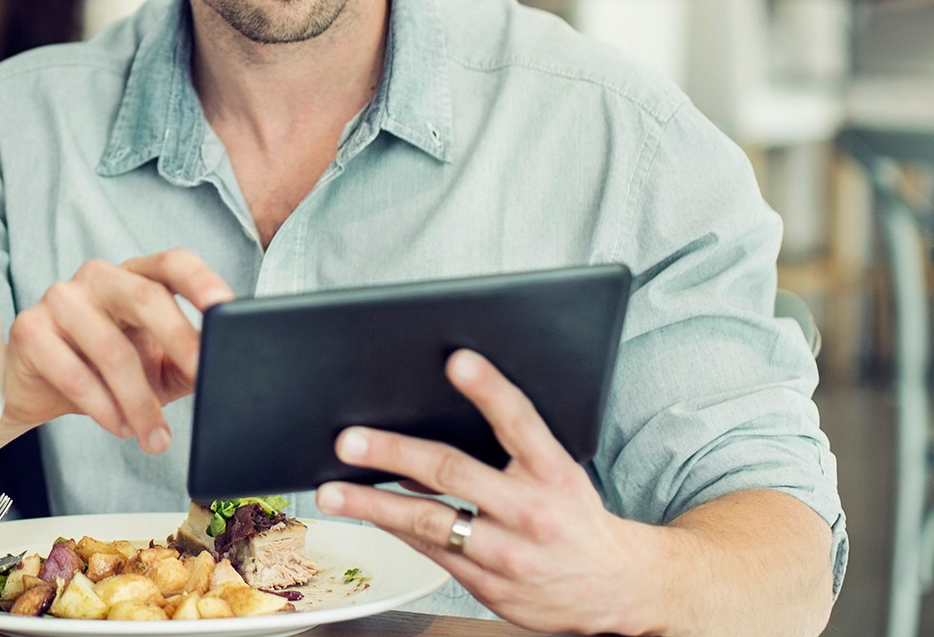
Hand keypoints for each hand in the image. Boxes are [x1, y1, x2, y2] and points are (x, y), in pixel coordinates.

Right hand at [3, 250, 233, 453]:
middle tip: (201, 374)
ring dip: (139, 401)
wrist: (35, 387)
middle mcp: (98, 277)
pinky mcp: (30, 330)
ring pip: (111, 349)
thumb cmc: (103, 370)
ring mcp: (60, 299)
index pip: (173, 262)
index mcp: (135, 276)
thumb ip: (190, 361)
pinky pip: (74, 374)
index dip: (201, 280)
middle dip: (178, 339)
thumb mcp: (156, 366)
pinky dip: (103, 408)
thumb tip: (226, 373)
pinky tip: (119, 426)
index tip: (225, 307)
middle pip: (145, 297)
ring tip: (155, 436)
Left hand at [315, 350, 667, 634]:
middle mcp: (532, 512)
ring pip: (430, 522)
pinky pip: (432, 552)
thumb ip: (510, 446)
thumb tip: (434, 419)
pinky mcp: (490, 586)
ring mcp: (509, 553)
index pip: (520, 421)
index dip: (489, 389)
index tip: (458, 360)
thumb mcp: (557, 472)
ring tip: (331, 492)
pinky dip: (395, 529)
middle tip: (348, 440)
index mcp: (555, 473)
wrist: (618, 588)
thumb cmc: (575, 516)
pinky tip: (365, 514)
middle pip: (454, 472)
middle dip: (394, 453)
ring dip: (372, 504)